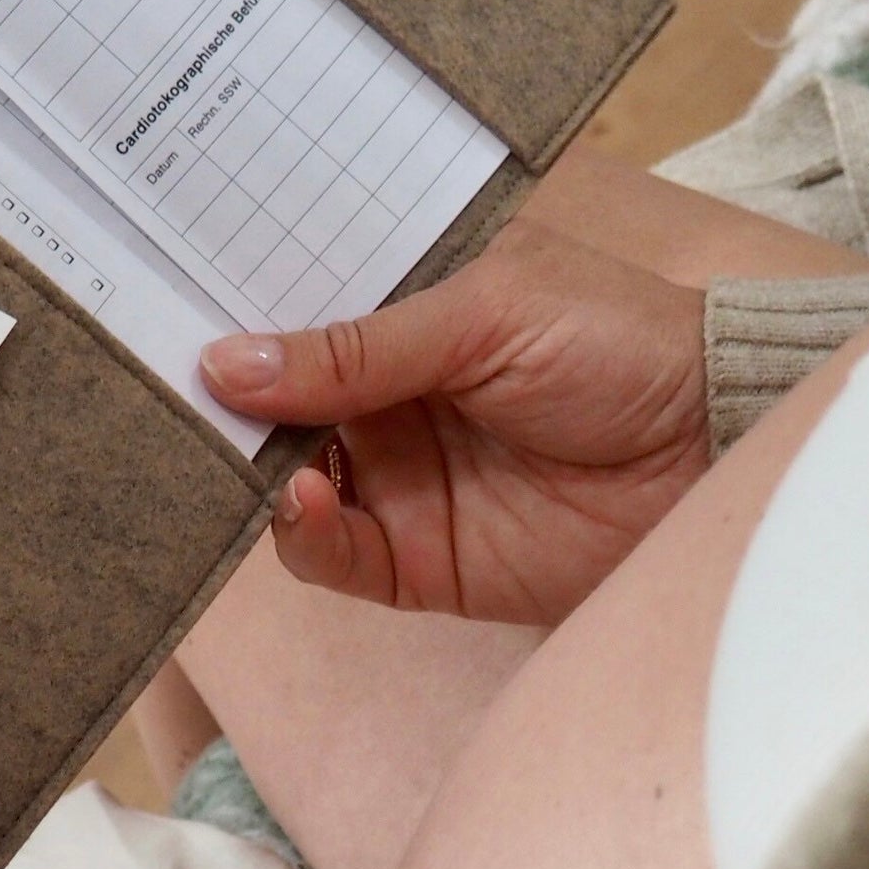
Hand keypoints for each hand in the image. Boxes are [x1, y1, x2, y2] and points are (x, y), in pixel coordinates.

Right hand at [199, 220, 708, 623]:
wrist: (715, 449)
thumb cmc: (619, 345)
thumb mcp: (483, 312)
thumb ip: (355, 347)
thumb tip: (224, 362)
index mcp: (401, 315)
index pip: (294, 313)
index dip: (230, 313)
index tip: (153, 310)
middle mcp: (385, 397)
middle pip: (272, 405)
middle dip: (218, 404)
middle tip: (163, 396)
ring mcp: (396, 479)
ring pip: (284, 482)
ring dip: (251, 472)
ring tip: (247, 454)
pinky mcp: (416, 559)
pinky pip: (331, 556)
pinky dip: (304, 535)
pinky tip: (309, 501)